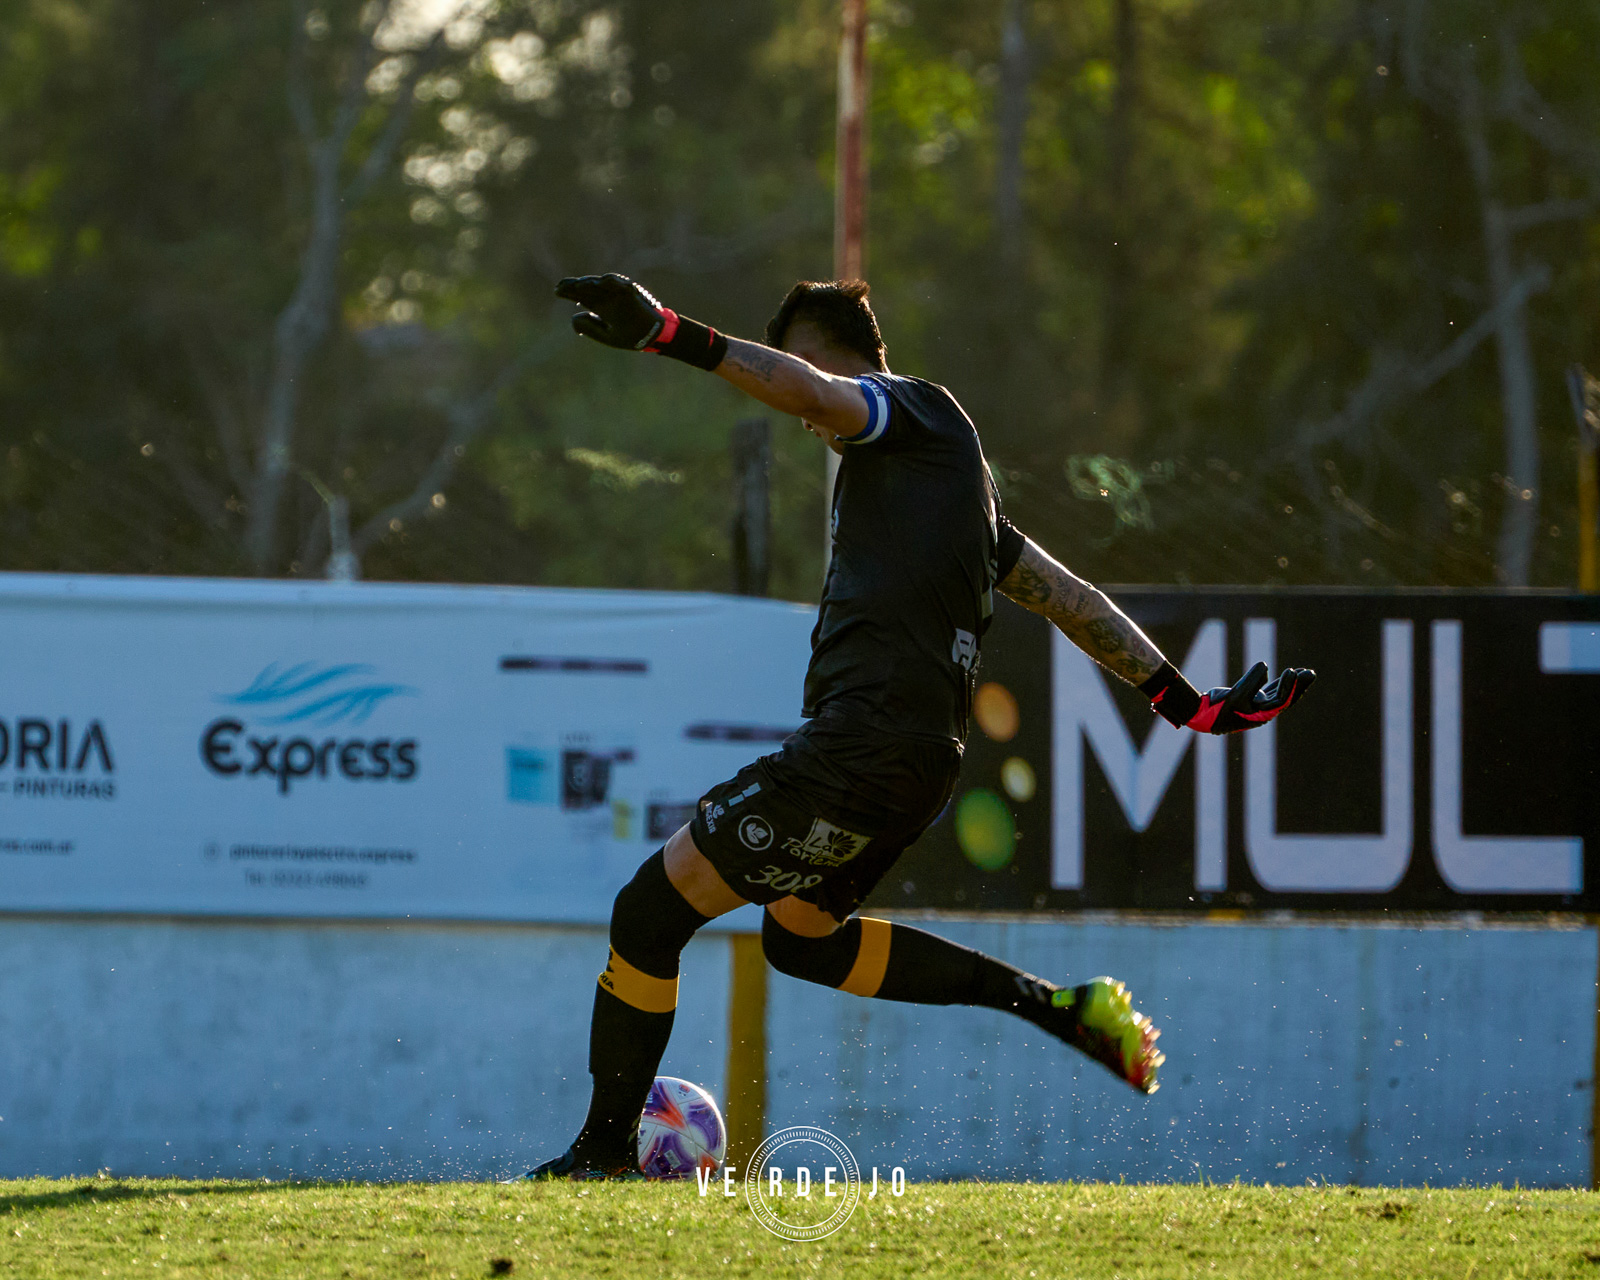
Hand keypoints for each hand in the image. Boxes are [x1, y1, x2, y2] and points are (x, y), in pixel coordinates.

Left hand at [555, 273, 666, 349]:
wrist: (653, 337)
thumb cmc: (630, 336)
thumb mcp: (606, 336)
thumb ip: (589, 327)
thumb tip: (574, 316)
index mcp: (600, 308)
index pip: (581, 297)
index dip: (568, 293)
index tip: (556, 291)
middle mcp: (607, 299)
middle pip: (588, 289)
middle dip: (574, 287)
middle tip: (561, 286)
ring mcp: (618, 295)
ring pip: (602, 285)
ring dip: (591, 284)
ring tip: (579, 285)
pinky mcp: (632, 293)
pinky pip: (622, 285)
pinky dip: (614, 282)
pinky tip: (602, 282)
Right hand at [1188, 662, 1314, 733]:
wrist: (1201, 714)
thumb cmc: (1218, 708)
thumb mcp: (1234, 694)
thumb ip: (1251, 680)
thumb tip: (1265, 665)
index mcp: (1262, 716)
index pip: (1282, 701)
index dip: (1290, 686)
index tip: (1292, 671)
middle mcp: (1263, 712)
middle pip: (1287, 698)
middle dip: (1299, 685)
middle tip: (1311, 673)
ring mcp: (1258, 706)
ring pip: (1280, 693)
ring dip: (1292, 682)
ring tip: (1304, 671)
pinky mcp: (1251, 699)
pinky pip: (1269, 690)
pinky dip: (1278, 681)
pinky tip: (1286, 673)